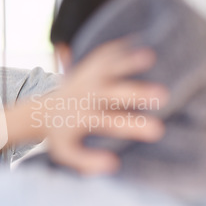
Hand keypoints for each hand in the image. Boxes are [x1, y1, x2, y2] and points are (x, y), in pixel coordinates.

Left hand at [42, 39, 167, 173]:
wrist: (42, 112)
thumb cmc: (60, 136)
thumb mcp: (67, 153)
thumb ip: (87, 161)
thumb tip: (113, 165)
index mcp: (82, 119)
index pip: (110, 123)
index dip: (133, 126)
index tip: (157, 131)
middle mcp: (85, 97)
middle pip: (112, 94)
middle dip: (136, 93)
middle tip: (163, 95)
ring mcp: (85, 79)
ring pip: (107, 68)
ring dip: (126, 62)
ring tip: (149, 56)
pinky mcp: (86, 67)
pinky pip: (101, 55)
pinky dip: (117, 48)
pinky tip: (137, 40)